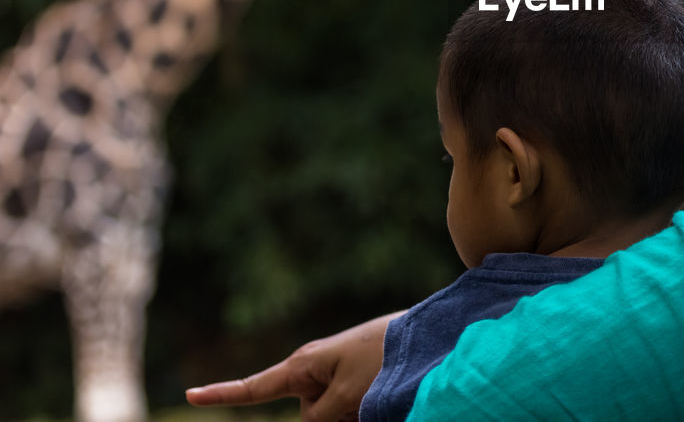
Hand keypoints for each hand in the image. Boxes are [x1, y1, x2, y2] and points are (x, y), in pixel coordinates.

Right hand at [186, 311, 402, 421]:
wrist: (424, 339)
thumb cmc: (384, 360)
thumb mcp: (347, 396)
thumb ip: (319, 418)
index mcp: (304, 367)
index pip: (255, 388)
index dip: (222, 395)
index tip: (190, 395)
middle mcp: (315, 373)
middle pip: (311, 419)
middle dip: (337, 420)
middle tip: (362, 402)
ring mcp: (337, 379)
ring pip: (334, 419)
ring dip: (355, 416)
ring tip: (378, 395)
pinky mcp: (357, 384)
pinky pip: (350, 411)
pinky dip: (364, 411)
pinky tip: (378, 401)